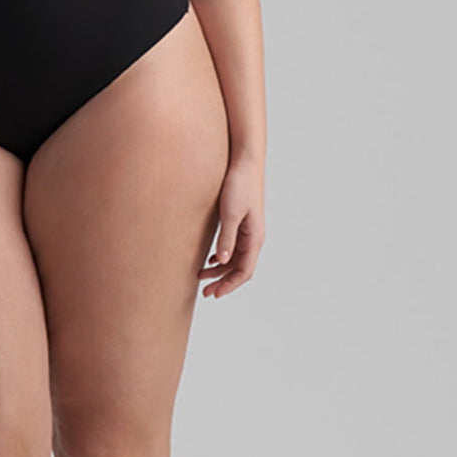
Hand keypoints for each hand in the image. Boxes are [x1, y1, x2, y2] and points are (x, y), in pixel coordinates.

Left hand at [199, 158, 264, 299]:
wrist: (244, 162)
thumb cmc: (239, 185)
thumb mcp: (230, 214)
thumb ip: (226, 238)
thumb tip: (222, 262)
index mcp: (255, 238)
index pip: (244, 271)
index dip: (230, 285)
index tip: (215, 294)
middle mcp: (254, 237)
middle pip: (239, 268)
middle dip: (223, 281)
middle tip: (204, 292)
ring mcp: (248, 230)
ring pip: (235, 258)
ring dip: (220, 269)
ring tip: (201, 276)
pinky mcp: (241, 221)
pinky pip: (233, 246)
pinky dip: (222, 256)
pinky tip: (210, 258)